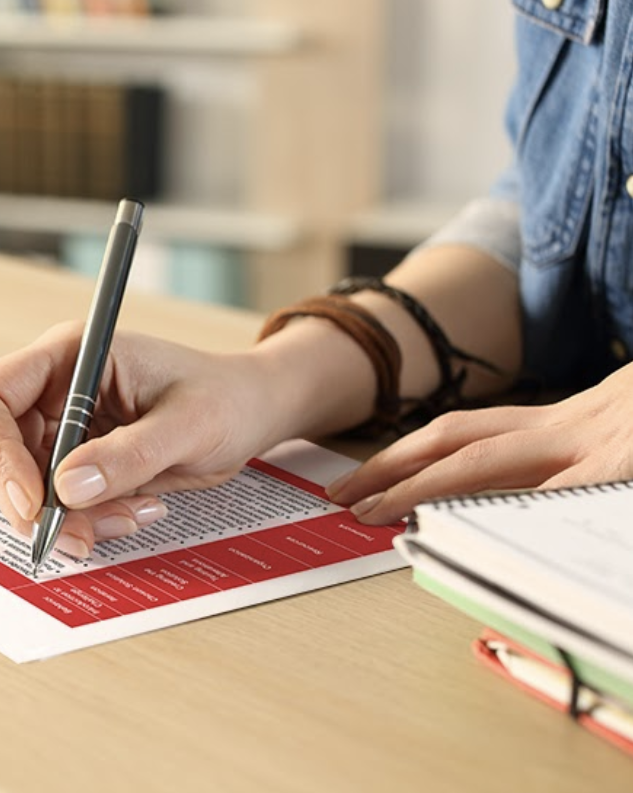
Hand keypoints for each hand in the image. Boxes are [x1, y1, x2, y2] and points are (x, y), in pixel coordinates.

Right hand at [0, 323, 288, 557]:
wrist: (252, 410)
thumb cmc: (227, 397)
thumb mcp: (190, 425)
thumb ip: (129, 455)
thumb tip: (65, 488)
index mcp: (70, 355)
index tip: (32, 501)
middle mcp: (53, 389)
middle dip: (33, 502)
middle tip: (80, 536)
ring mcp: (59, 424)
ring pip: (23, 486)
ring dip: (65, 518)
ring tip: (128, 519)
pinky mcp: (73, 459)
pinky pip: (55, 502)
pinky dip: (85, 521)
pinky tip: (131, 513)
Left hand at [328, 362, 632, 523]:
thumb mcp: (621, 438)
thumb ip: (579, 465)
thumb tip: (533, 495)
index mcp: (575, 421)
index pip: (476, 434)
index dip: (415, 453)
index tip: (368, 478)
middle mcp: (577, 427)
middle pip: (461, 440)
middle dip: (392, 466)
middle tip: (339, 497)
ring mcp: (601, 446)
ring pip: (487, 459)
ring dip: (421, 484)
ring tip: (367, 507)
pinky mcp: (621, 466)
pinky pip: (553, 494)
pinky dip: (500, 508)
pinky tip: (450, 523)